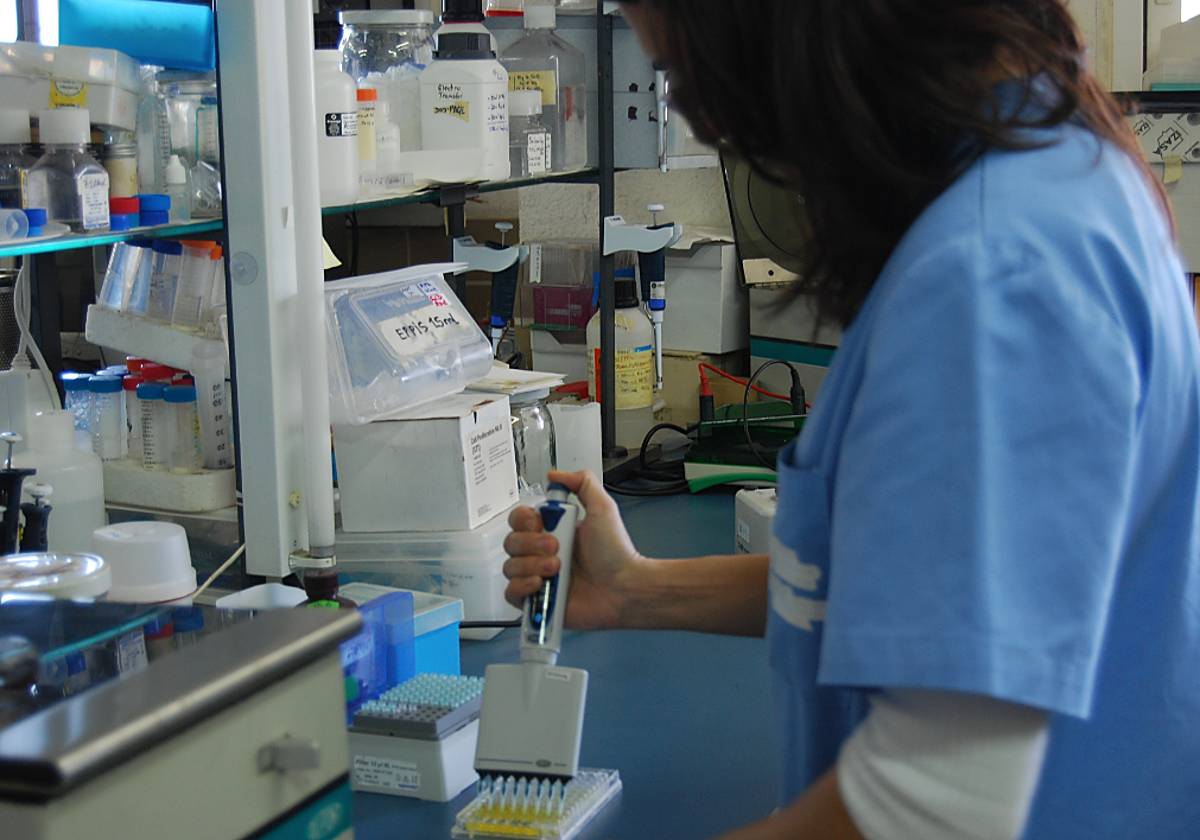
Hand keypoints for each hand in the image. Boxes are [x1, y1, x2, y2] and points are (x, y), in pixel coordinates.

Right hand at [503, 469, 640, 631]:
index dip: (523, 520)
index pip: (519, 520)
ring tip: (557, 568)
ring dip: (531, 565)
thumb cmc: (616, 553)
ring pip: (510, 567)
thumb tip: (556, 474)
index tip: (539, 523)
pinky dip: (522, 587)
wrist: (624, 587)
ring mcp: (538, 576)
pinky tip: (541, 583)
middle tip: (556, 547)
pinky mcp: (538, 600)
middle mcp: (542, 553)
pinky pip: (512, 593)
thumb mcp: (603, 508)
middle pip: (511, 542)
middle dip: (531, 544)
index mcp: (553, 530)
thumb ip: (583, 483)